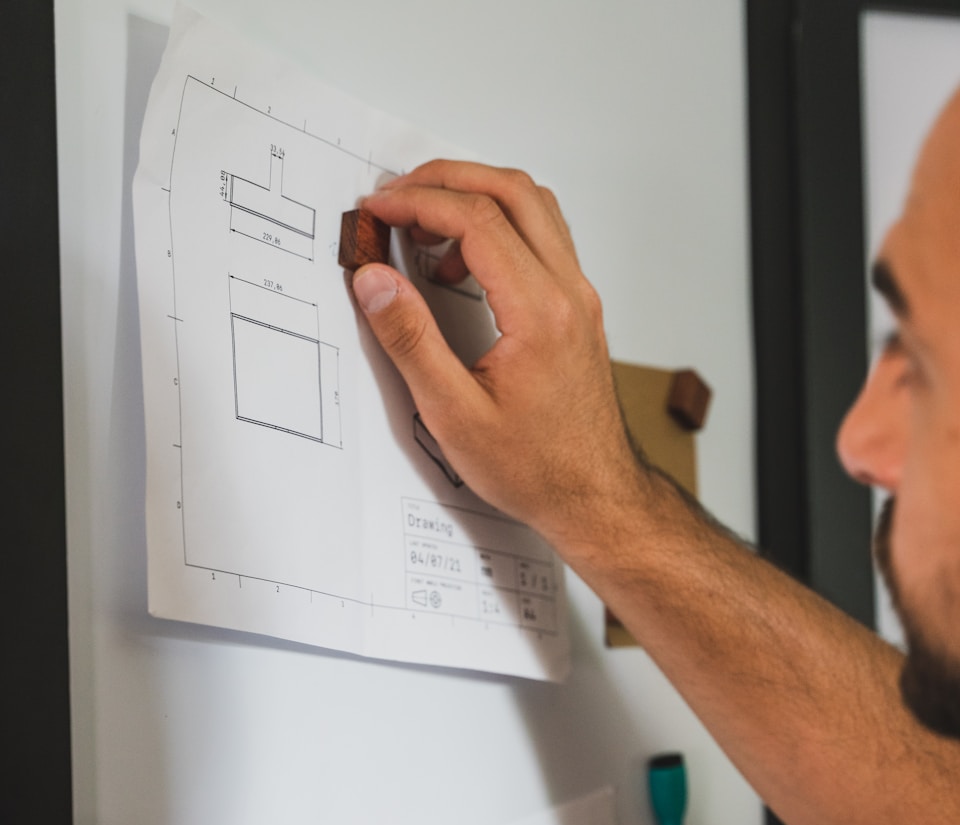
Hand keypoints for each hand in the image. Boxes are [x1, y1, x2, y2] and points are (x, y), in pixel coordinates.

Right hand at [352, 161, 642, 551]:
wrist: (593, 496)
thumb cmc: (536, 468)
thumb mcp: (455, 414)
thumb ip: (411, 340)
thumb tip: (375, 281)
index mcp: (540, 313)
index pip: (478, 219)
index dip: (419, 202)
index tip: (378, 209)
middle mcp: (568, 293)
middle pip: (511, 191)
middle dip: (447, 180)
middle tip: (397, 198)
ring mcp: (578, 298)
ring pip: (532, 208)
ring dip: (476, 199)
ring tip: (423, 228)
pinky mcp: (577, 309)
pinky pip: (541, 239)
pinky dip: (498, 229)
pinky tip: (460, 267)